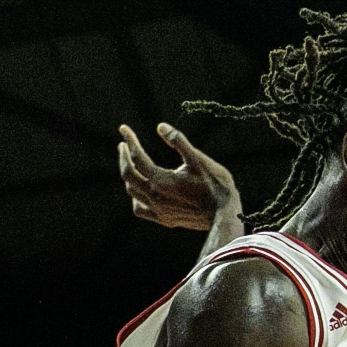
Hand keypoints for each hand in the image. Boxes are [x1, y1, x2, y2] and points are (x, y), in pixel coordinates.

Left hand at [117, 122, 238, 231]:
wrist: (224, 213)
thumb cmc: (215, 184)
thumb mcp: (198, 158)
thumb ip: (178, 141)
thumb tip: (161, 126)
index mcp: (161, 180)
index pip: (137, 156)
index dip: (129, 141)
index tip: (124, 129)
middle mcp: (155, 196)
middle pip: (128, 175)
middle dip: (123, 158)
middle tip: (122, 145)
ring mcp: (158, 210)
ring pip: (132, 193)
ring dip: (128, 176)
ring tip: (132, 165)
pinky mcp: (164, 220)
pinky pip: (140, 209)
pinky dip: (136, 198)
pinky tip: (141, 192)